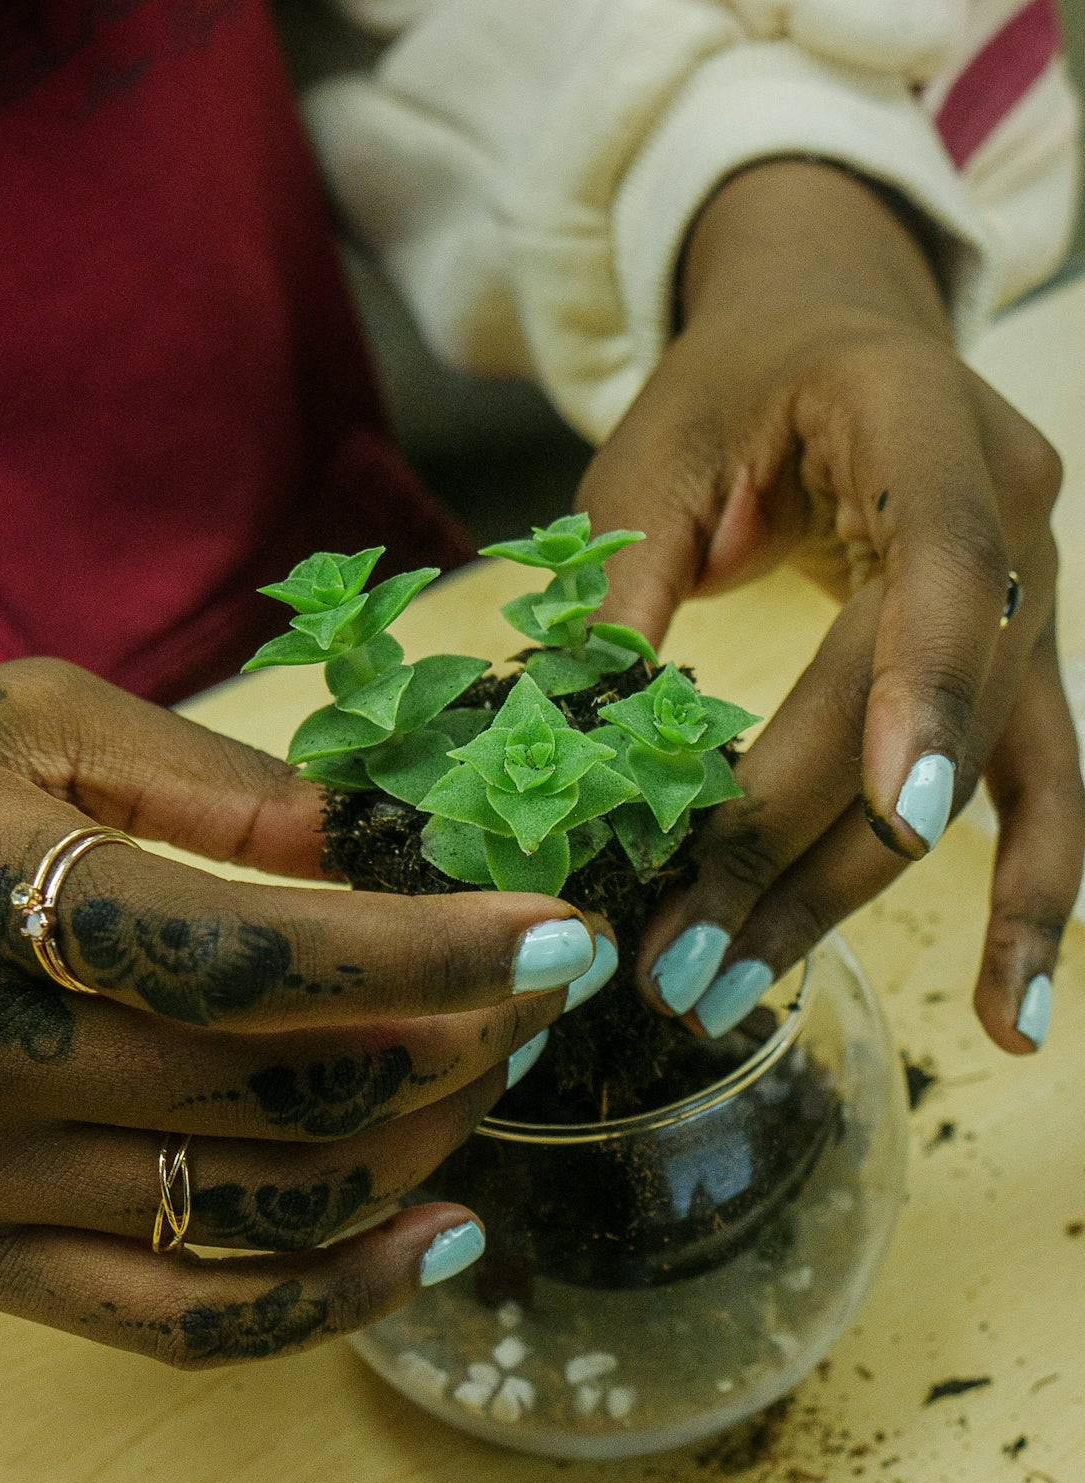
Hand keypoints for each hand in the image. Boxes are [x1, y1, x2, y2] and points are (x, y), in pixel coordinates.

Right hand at [0, 659, 605, 1364]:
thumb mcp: (29, 724)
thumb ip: (211, 780)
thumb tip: (386, 838)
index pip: (263, 956)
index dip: (438, 952)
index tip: (565, 931)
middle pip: (292, 1088)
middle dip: (460, 1038)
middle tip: (537, 986)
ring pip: (266, 1207)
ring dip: (422, 1146)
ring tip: (493, 1075)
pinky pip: (188, 1326)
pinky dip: (334, 1301)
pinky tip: (441, 1242)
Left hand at [577, 158, 1084, 1054]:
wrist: (829, 332)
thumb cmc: (732, 384)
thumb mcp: (652, 455)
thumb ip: (629, 585)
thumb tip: (576, 758)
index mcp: (922, 420)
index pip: (950, 560)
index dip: (926, 688)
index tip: (896, 817)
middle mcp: (1014, 509)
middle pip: (925, 705)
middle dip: (803, 846)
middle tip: (684, 961)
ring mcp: (1036, 591)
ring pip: (976, 773)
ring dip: (856, 893)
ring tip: (750, 992)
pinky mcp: (1020, 660)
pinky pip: (1038, 788)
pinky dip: (1026, 899)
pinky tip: (1011, 1016)